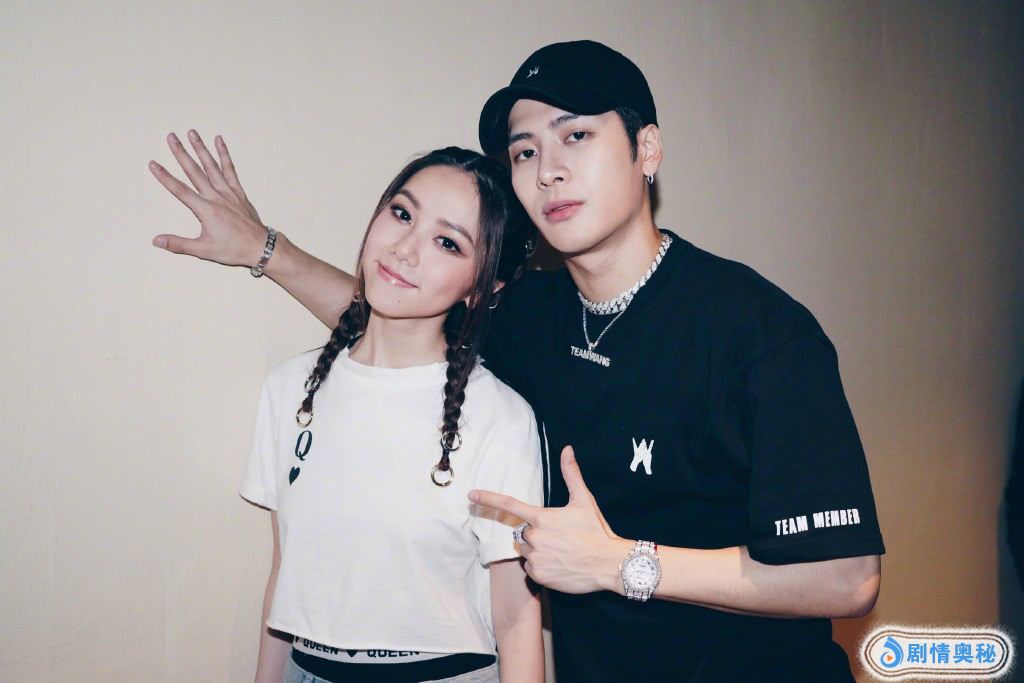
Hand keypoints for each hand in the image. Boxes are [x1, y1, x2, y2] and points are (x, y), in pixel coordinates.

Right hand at [149, 129, 267, 266]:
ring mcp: (229, 192)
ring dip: (201, 148)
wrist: (261, 247)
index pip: (180, 190)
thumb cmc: (233, 250)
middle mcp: (216, 197)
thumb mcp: (204, 250)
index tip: (153, 163)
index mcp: (206, 210)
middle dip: (181, 153)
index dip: (165, 177)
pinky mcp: (239, 192)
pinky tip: (219, 141)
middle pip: (194, 171)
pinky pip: (230, 169)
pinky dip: (224, 154)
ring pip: (212, 166)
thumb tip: (156, 240)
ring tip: (192, 133)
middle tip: (171, 137)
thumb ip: (179, 244)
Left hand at [469, 445, 632, 593]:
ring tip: (562, 552)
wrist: (608, 564)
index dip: (488, 499)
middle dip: (537, 534)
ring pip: (526, 552)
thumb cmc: (595, 531)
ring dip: (539, 551)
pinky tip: (560, 565)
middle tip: (561, 538)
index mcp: (541, 517)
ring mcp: (535, 557)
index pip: (509, 505)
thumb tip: (567, 449)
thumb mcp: (584, 500)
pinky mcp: (538, 575)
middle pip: (523, 533)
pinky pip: (531, 569)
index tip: (471, 495)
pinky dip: (541, 568)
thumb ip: (571, 474)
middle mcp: (534, 537)